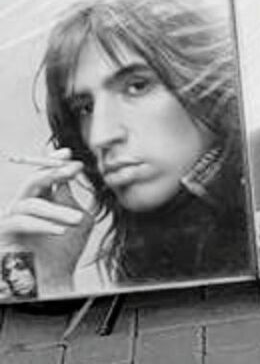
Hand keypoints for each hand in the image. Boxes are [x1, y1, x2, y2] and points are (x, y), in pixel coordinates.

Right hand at [0, 150, 94, 294]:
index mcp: (40, 200)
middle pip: (32, 182)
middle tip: (75, 169)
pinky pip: (20, 222)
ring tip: (76, 220)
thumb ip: (70, 196)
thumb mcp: (75, 218)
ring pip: (30, 203)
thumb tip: (70, 168)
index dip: (52, 161)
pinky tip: (60, 231)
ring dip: (56, 210)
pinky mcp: (4, 235)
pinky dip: (42, 225)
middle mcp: (22, 206)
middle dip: (53, 172)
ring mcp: (11, 220)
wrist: (52, 283)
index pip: (42, 174)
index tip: (68, 153)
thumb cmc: (65, 251)